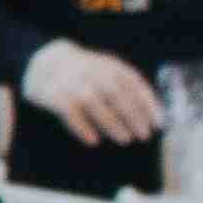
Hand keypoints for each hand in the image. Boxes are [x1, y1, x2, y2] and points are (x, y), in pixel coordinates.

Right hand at [26, 46, 165, 147]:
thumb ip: (128, 88)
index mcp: (110, 65)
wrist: (43, 62)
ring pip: (93, 102)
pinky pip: (69, 111)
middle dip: (132, 115)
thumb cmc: (85, 75)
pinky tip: (93, 140)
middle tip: (143, 135)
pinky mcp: (52, 94)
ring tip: (125, 139)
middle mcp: (91, 70)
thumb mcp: (108, 72)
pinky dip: (82, 127)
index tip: (158, 124)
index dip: (148, 104)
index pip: (133, 83)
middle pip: (115, 93)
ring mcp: (70, 81)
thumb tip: (155, 116)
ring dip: (111, 122)